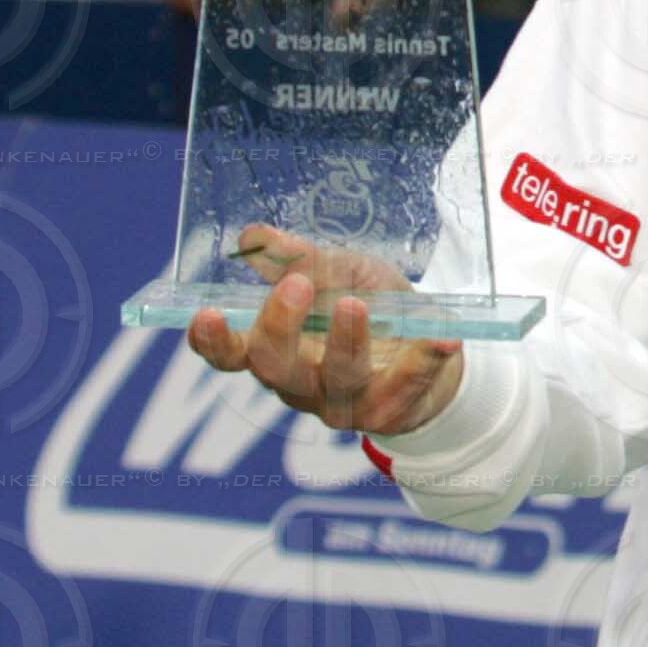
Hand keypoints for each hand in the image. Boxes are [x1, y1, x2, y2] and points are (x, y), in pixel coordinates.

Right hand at [186, 225, 466, 435]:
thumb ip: (301, 259)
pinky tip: (442, 337)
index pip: (231, 354)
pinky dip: (424, 360)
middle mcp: (300, 382)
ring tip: (356, 304)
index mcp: (277, 349)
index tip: (206, 314)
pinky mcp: (390, 410)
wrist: (429, 344)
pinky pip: (405, 387)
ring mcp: (343, 403)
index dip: (214, 341)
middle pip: (274, 367)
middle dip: (280, 327)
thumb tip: (254, 235)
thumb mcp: (340, 271)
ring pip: (337, 378)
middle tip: (297, 285)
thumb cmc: (370, 305)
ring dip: (346, 341)